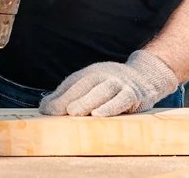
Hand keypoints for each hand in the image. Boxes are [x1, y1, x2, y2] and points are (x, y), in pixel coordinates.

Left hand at [39, 51, 178, 116]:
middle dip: (71, 98)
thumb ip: (66, 96)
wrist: (145, 77)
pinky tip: (99, 115)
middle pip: (87, 84)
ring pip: (104, 89)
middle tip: (57, 112)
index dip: (59, 97)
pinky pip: (123, 99)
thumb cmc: (109, 86)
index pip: (73, 84)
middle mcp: (105, 75)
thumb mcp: (88, 86)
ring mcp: (120, 84)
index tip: (46, 111)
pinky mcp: (134, 95)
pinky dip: (111, 106)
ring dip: (89, 101)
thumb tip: (43, 108)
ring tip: (74, 113)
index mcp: (90, 74)